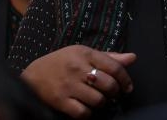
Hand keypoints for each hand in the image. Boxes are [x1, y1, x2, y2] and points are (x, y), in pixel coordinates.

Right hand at [20, 45, 136, 117]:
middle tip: (110, 93)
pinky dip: (88, 113)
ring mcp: (69, 85)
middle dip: (114, 92)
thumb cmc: (62, 62)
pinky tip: (85, 107)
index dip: (125, 79)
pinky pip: (83, 113)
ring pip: (98, 100)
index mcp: (85, 53)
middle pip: (109, 85)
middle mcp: (78, 68)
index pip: (114, 67)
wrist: (33, 75)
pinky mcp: (61, 101)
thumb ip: (108, 57)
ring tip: (96, 99)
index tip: (127, 87)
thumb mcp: (83, 53)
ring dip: (101, 103)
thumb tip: (133, 58)